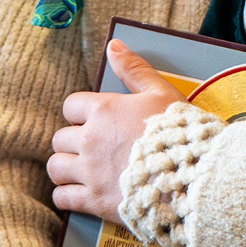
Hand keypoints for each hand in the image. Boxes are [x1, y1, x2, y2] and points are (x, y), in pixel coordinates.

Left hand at [49, 38, 182, 221]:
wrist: (190, 175)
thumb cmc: (179, 133)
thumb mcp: (161, 92)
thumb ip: (134, 69)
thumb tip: (113, 46)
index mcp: (103, 110)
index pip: (71, 106)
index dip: (82, 113)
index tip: (95, 121)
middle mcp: (90, 140)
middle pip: (60, 138)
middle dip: (73, 142)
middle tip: (92, 148)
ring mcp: (90, 172)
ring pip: (55, 167)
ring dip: (65, 168)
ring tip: (81, 171)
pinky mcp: (94, 200)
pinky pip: (62, 198)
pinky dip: (66, 196)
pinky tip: (79, 194)